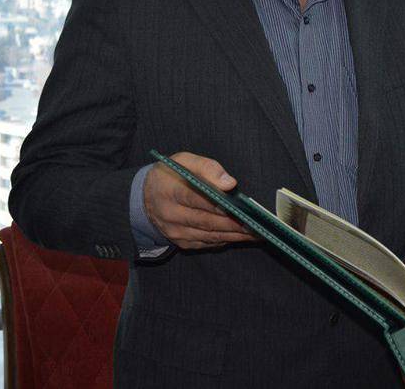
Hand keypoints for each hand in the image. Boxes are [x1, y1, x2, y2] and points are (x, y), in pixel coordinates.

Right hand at [143, 152, 257, 249]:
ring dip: (235, 235)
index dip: (219, 204)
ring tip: (258, 231)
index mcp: (169, 191)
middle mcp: (170, 215)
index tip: (241, 207)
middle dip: (234, 223)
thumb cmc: (170, 175)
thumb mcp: (184, 161)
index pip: (196, 199)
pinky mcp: (182, 242)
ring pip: (210, 235)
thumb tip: (229, 183)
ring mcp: (175, 232)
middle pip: (207, 221)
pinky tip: (243, 236)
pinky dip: (226, 240)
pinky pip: (207, 243)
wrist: (145, 198)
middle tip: (259, 223)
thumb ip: (207, 167)